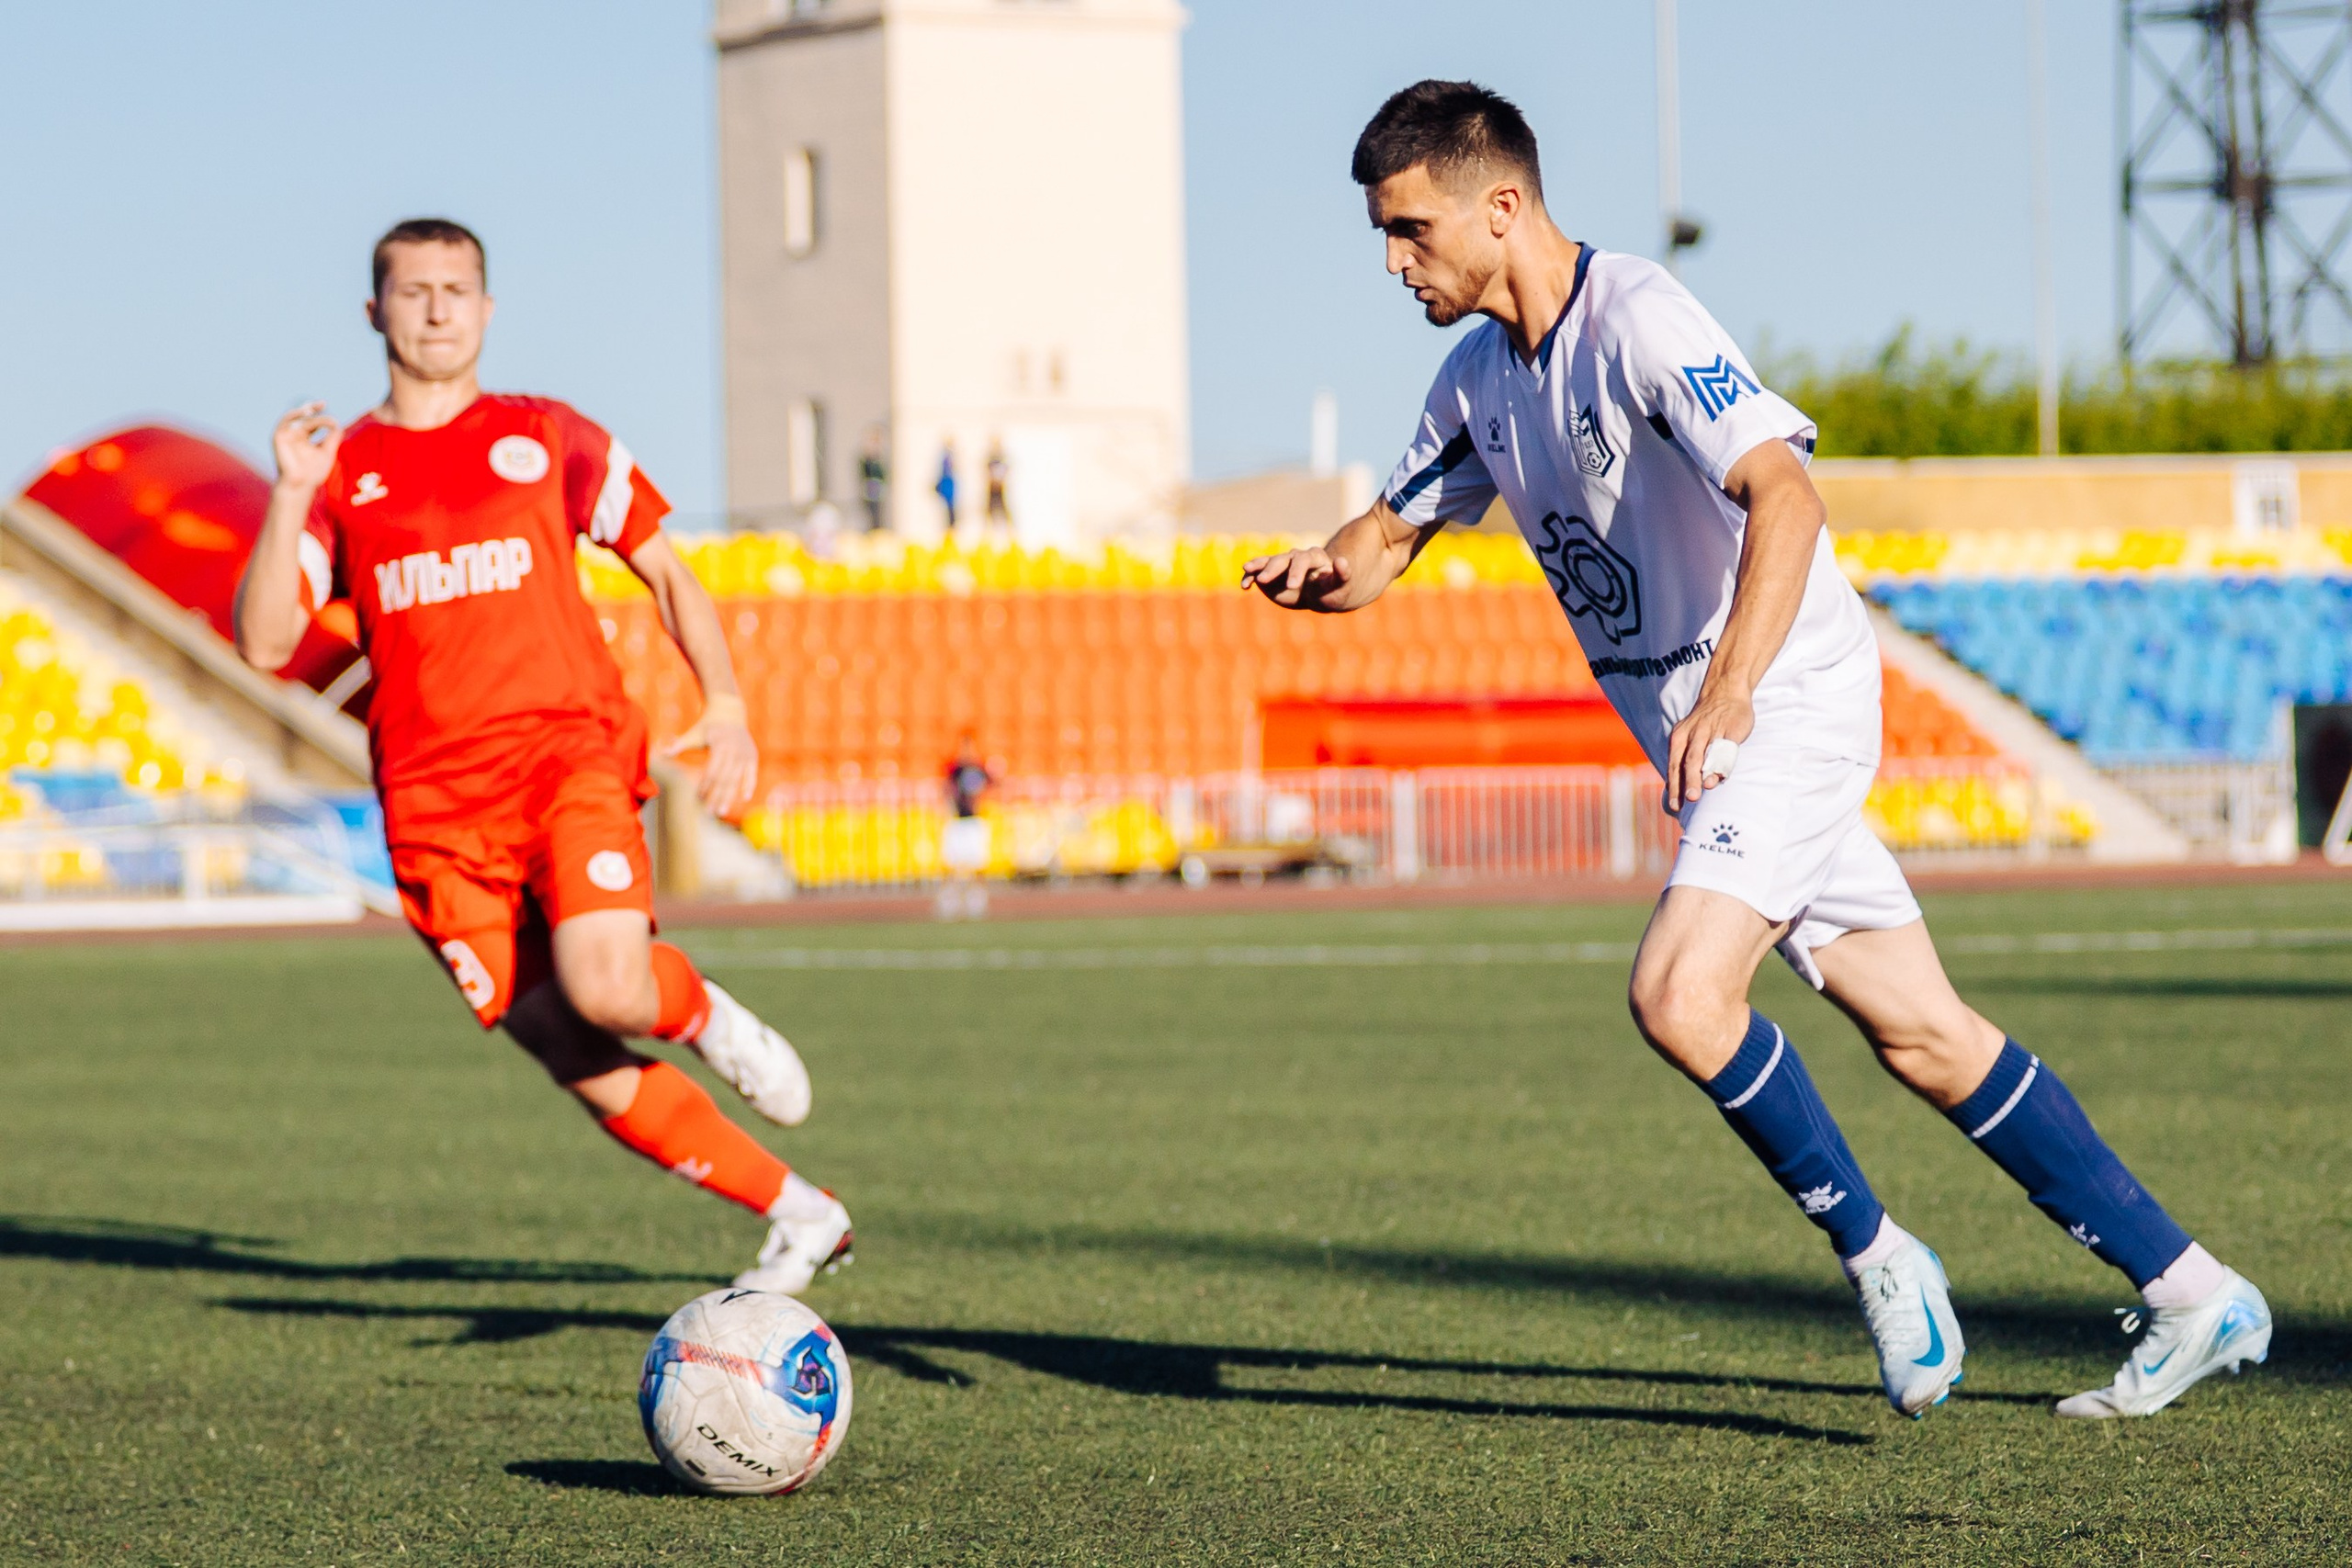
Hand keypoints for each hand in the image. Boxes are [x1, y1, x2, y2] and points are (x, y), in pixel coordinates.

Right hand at [271, 403, 340, 492]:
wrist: (301, 484)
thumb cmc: (313, 473)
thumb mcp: (327, 453)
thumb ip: (332, 438)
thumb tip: (338, 425)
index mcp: (304, 437)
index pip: (312, 421)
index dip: (321, 415)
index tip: (331, 416)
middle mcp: (294, 434)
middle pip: (303, 416)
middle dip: (312, 408)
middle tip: (323, 404)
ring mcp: (286, 435)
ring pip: (297, 419)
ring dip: (305, 411)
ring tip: (315, 408)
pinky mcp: (278, 437)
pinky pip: (285, 421)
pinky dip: (294, 415)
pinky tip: (304, 412)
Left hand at [664, 696, 757, 818]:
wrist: (729, 712)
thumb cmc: (707, 726)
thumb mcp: (694, 734)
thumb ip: (679, 744)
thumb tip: (662, 752)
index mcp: (720, 745)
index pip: (712, 771)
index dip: (706, 786)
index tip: (698, 798)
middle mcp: (735, 750)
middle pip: (725, 779)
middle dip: (717, 797)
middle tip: (709, 813)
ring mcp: (745, 754)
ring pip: (737, 779)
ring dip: (730, 796)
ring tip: (722, 812)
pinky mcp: (752, 756)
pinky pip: (751, 774)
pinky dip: (749, 786)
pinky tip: (744, 799)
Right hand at [1241, 546, 1351, 607]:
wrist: (1323, 595)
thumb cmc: (1334, 590)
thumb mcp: (1342, 585)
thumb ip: (1343, 574)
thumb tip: (1342, 561)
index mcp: (1314, 558)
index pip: (1303, 560)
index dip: (1296, 571)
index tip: (1292, 586)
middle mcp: (1296, 557)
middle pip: (1283, 559)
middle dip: (1273, 569)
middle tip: (1263, 580)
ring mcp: (1282, 564)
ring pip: (1268, 562)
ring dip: (1257, 566)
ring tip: (1247, 571)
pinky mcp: (1271, 574)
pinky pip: (1258, 572)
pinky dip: (1249, 577)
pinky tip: (1244, 586)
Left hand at [1664, 683, 1753, 812]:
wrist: (1725, 692)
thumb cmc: (1706, 724)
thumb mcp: (1689, 738)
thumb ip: (1686, 760)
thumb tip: (1682, 790)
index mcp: (1679, 738)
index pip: (1674, 766)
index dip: (1675, 786)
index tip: (1676, 806)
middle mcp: (1693, 734)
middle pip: (1689, 761)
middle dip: (1689, 781)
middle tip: (1691, 799)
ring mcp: (1713, 730)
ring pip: (1707, 754)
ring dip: (1706, 772)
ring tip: (1706, 787)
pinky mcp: (1731, 728)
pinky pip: (1727, 746)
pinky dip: (1725, 760)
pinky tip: (1723, 773)